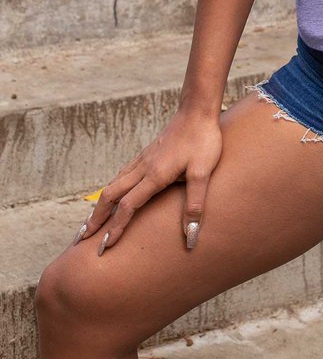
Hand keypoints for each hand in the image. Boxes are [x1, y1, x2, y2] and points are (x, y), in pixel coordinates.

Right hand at [72, 106, 223, 255]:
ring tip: (92, 221)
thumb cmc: (203, 140)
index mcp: (155, 175)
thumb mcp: (203, 173)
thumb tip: (191, 237)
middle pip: (110, 195)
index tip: (104, 247)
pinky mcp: (146, 154)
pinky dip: (111, 190)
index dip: (115, 228)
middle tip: (82, 238)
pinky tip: (112, 194)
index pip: (127, 206)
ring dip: (100, 204)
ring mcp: (143, 159)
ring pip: (113, 184)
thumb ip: (195, 205)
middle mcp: (143, 167)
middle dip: (95, 218)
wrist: (197, 110)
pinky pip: (122, 175)